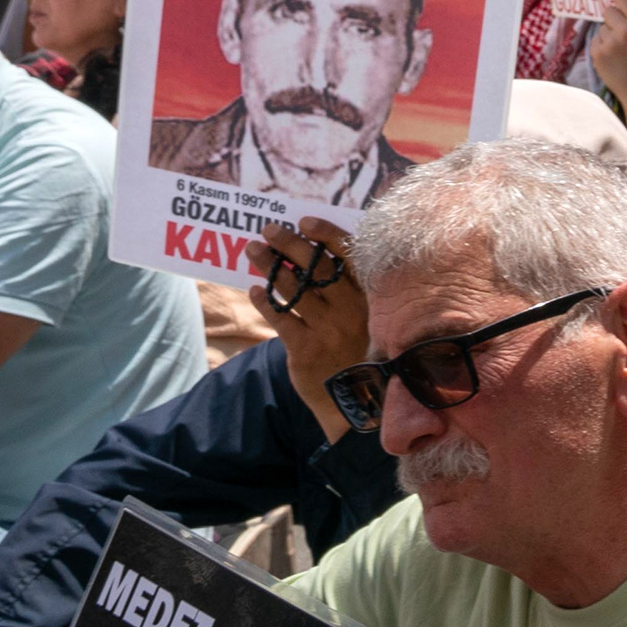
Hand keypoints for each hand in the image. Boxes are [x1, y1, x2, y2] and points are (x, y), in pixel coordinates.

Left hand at [255, 220, 369, 435]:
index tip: (306, 221)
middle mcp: (352, 309)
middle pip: (316, 267)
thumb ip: (355, 291)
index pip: (350, 256)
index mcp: (371, 297)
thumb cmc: (364, 353)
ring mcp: (328, 329)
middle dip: (290, 244)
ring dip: (270, 266)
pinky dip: (265, 300)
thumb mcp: (373, 319)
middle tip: (269, 229)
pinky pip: (279, 318)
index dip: (326, 235)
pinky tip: (255, 290)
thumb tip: (323, 256)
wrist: (358, 405)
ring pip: (293, 289)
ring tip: (253, 250)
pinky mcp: (304, 349)